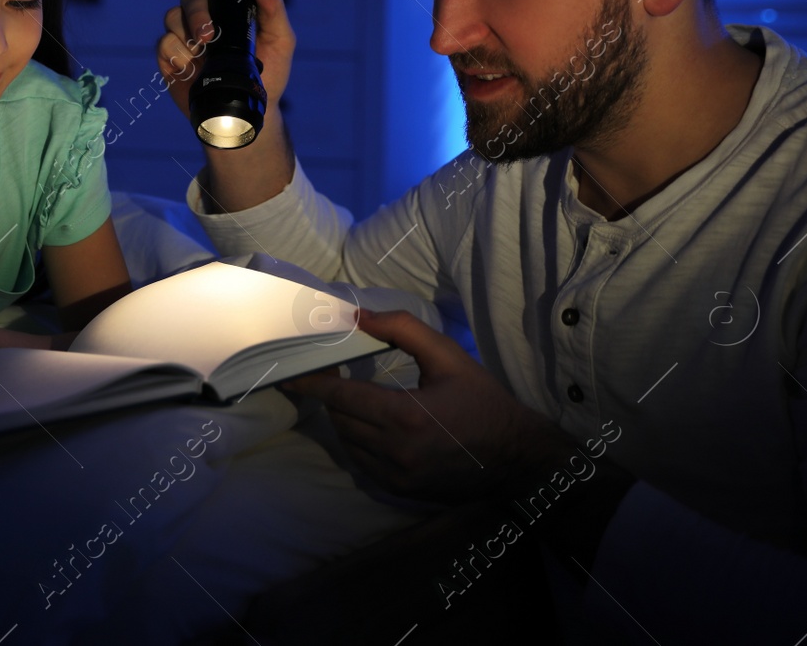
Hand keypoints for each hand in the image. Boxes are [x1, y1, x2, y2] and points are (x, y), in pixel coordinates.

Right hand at [157, 0, 297, 121]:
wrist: (252, 113)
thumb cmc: (270, 73)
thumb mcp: (281, 40)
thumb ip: (273, 8)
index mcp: (225, 5)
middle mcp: (202, 17)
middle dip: (196, 12)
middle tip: (209, 34)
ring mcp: (185, 38)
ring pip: (171, 18)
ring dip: (186, 33)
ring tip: (202, 52)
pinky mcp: (171, 60)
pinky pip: (163, 44)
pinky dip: (176, 54)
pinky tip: (190, 67)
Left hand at [285, 309, 574, 501]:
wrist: (518, 456)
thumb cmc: (484, 401)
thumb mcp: (449, 357)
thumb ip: (403, 330)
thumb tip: (358, 316)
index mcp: (404, 416)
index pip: (341, 396)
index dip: (311, 383)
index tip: (287, 374)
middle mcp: (395, 451)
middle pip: (340, 419)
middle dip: (332, 397)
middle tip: (330, 377)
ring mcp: (396, 476)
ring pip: (348, 444)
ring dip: (344, 421)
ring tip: (353, 399)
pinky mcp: (401, 490)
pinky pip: (363, 464)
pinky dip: (359, 444)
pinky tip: (371, 427)